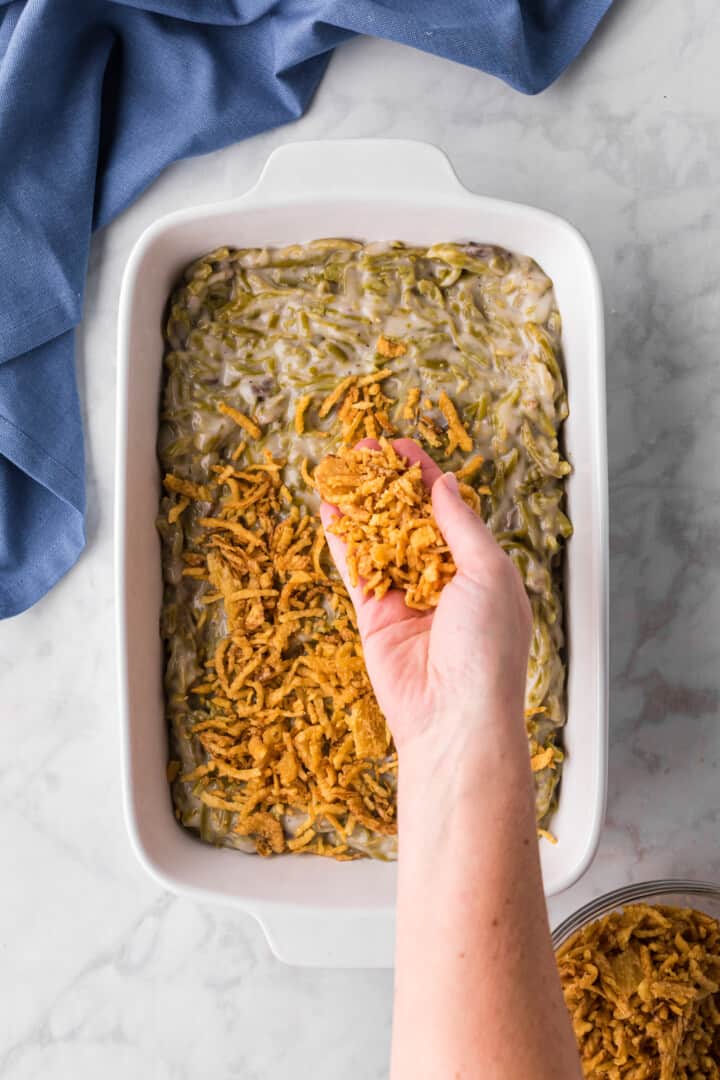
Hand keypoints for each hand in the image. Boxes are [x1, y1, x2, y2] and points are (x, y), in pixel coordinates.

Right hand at [320, 438, 531, 754]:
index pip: (448, 509)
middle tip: (363, 450)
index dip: (423, 475)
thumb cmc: (488, 647)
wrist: (456, 715)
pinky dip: (342, 540)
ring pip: (378, 539)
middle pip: (408, 518)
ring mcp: (405, 596)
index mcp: (479, 567)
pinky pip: (356, 569)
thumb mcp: (489, 572)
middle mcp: (441, 578)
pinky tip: (328, 510)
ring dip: (360, 504)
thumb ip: (461, 525)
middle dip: (386, 483)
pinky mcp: (374, 616)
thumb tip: (444, 484)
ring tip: (339, 469)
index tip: (400, 445)